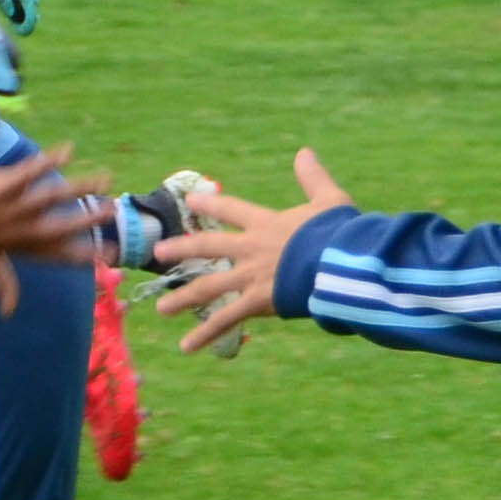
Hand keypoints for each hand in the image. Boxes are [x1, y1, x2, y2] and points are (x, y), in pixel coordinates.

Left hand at [0, 143, 106, 316]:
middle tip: (113, 212)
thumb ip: (2, 284)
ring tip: (104, 179)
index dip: (82, 255)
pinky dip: (48, 162)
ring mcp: (9, 207)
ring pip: (49, 199)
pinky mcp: (0, 186)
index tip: (110, 255)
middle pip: (57, 227)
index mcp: (18, 246)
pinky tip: (69, 150)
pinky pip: (27, 174)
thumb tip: (8, 313)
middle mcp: (17, 229)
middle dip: (87, 221)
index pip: (56, 254)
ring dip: (78, 189)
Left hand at [151, 149, 354, 354]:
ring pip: (208, 287)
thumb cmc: (338, 232)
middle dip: (182, 250)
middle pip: (207, 248)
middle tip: (160, 253)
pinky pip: (225, 320)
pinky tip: (186, 347)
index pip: (232, 210)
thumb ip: (313, 177)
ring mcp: (250, 276)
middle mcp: (251, 249)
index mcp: (266, 223)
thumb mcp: (329, 199)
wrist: (340, 263)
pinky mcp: (257, 302)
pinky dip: (205, 335)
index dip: (211, 204)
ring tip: (161, 309)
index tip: (191, 202)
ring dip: (183, 298)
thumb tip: (304, 152)